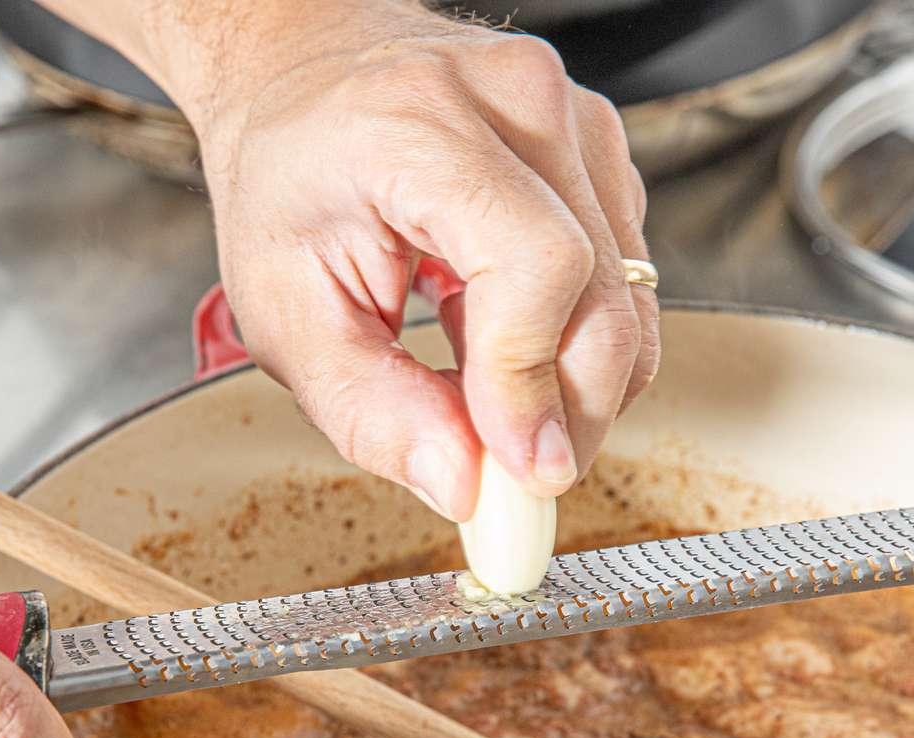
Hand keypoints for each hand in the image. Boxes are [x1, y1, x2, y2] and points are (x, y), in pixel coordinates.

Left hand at [45, 0, 659, 521]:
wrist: (305, 77)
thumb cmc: (286, 181)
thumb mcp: (286, 313)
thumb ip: (370, 409)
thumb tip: (462, 484)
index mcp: (420, 125)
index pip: (535, 265)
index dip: (532, 383)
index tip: (517, 470)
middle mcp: (518, 102)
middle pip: (603, 294)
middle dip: (569, 414)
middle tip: (514, 481)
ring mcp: (573, 119)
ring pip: (628, 298)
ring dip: (574, 383)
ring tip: (488, 398)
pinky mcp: (599, 151)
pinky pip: (623, 277)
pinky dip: (576, 340)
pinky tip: (505, 343)